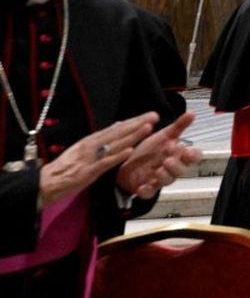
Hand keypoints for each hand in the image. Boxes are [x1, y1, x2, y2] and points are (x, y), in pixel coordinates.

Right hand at [39, 115, 157, 206]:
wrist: (46, 182)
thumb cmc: (65, 168)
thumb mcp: (83, 148)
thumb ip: (101, 138)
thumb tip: (118, 125)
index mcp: (90, 140)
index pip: (116, 128)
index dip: (133, 121)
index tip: (148, 115)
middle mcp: (91, 146)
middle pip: (118, 133)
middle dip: (137, 124)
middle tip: (154, 116)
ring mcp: (91, 158)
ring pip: (115, 144)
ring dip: (132, 136)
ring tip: (147, 128)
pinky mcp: (88, 171)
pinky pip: (105, 163)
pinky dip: (117, 156)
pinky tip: (129, 151)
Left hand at [116, 112, 202, 199]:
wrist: (125, 163)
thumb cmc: (148, 150)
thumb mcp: (163, 135)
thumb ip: (178, 126)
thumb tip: (191, 114)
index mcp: (177, 155)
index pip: (193, 157)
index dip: (192, 155)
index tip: (185, 150)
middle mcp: (170, 167)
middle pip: (182, 171)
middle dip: (176, 165)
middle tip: (168, 158)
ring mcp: (158, 178)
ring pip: (168, 181)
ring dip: (165, 176)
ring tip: (158, 170)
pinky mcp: (146, 188)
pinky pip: (149, 193)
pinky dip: (146, 191)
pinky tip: (142, 186)